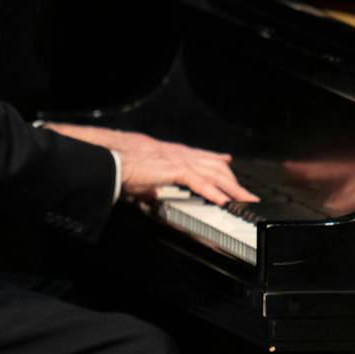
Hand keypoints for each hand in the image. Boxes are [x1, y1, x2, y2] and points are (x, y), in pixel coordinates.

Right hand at [47, 122, 255, 205]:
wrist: (108, 162)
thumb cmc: (119, 167)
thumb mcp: (141, 176)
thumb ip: (151, 183)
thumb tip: (152, 194)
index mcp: (170, 153)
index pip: (201, 156)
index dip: (218, 161)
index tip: (228, 164)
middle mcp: (178, 153)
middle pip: (214, 165)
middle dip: (233, 180)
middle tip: (246, 193)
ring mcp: (177, 159)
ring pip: (212, 173)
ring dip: (230, 188)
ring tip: (243, 200)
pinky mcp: (172, 169)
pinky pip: (199, 182)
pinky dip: (213, 191)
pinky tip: (222, 200)